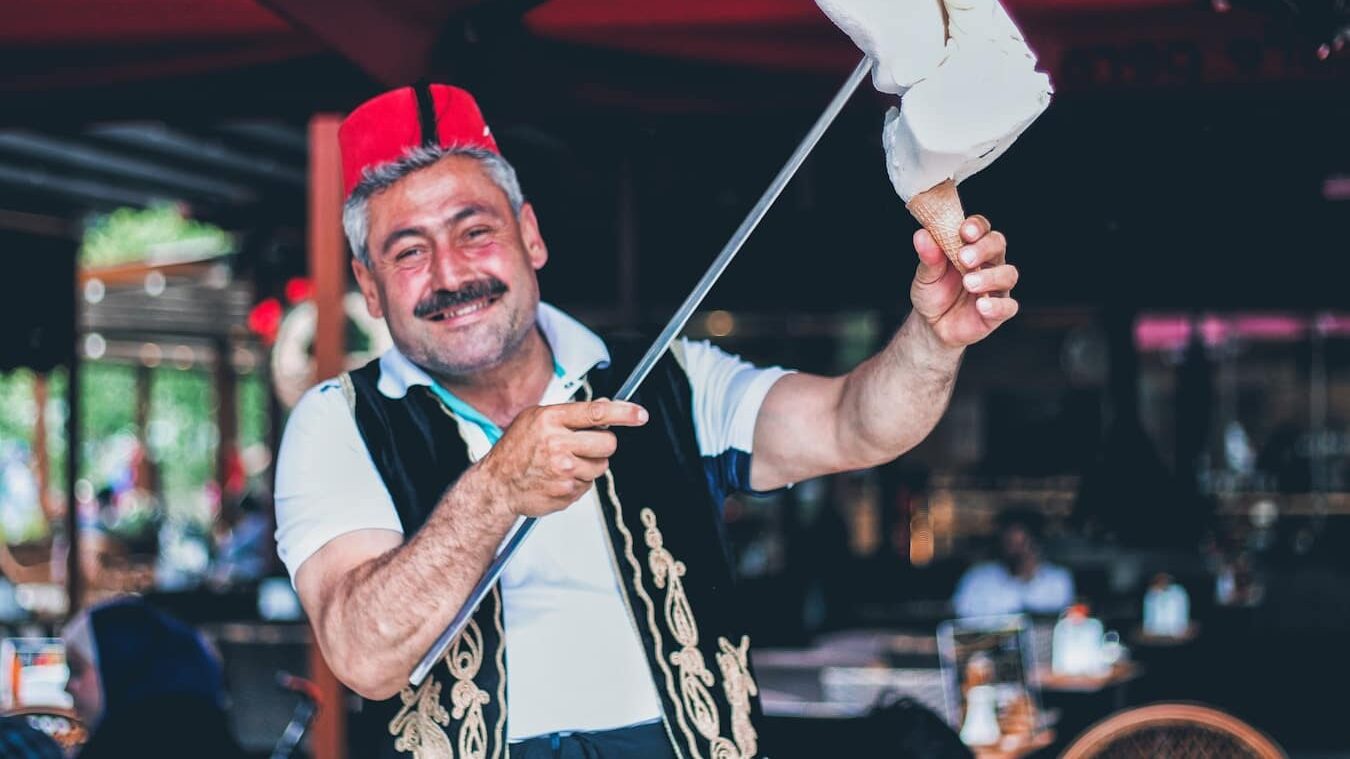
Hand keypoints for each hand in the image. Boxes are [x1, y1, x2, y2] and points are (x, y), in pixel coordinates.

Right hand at [470, 400, 647, 517]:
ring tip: (565, 463)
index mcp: (551, 420)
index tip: (640, 415)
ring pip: (602, 466)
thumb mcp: (536, 419)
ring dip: (590, 465)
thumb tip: (604, 405)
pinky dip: (579, 481)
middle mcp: (558, 444)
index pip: (596, 413)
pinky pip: (588, 484)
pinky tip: (559, 478)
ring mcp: (563, 470)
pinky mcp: (566, 492)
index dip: (623, 413)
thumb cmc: (516, 450)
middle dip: (603, 445)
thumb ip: (571, 413)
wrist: (497, 486)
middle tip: (587, 446)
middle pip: (608, 443)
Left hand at [910, 215, 1019, 348]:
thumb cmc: (934, 293)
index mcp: (971, 247)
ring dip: (990, 277)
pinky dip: (997, 306)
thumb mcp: (926, 275)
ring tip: (969, 283)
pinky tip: (981, 306)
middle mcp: (988, 263)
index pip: (981, 228)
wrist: (933, 325)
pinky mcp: (999, 311)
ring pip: (1008, 274)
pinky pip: (1008, 306)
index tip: (964, 232)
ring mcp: (996, 286)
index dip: (976, 227)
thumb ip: (928, 257)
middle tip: (964, 258)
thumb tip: (922, 235)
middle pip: (998, 245)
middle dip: (983, 248)